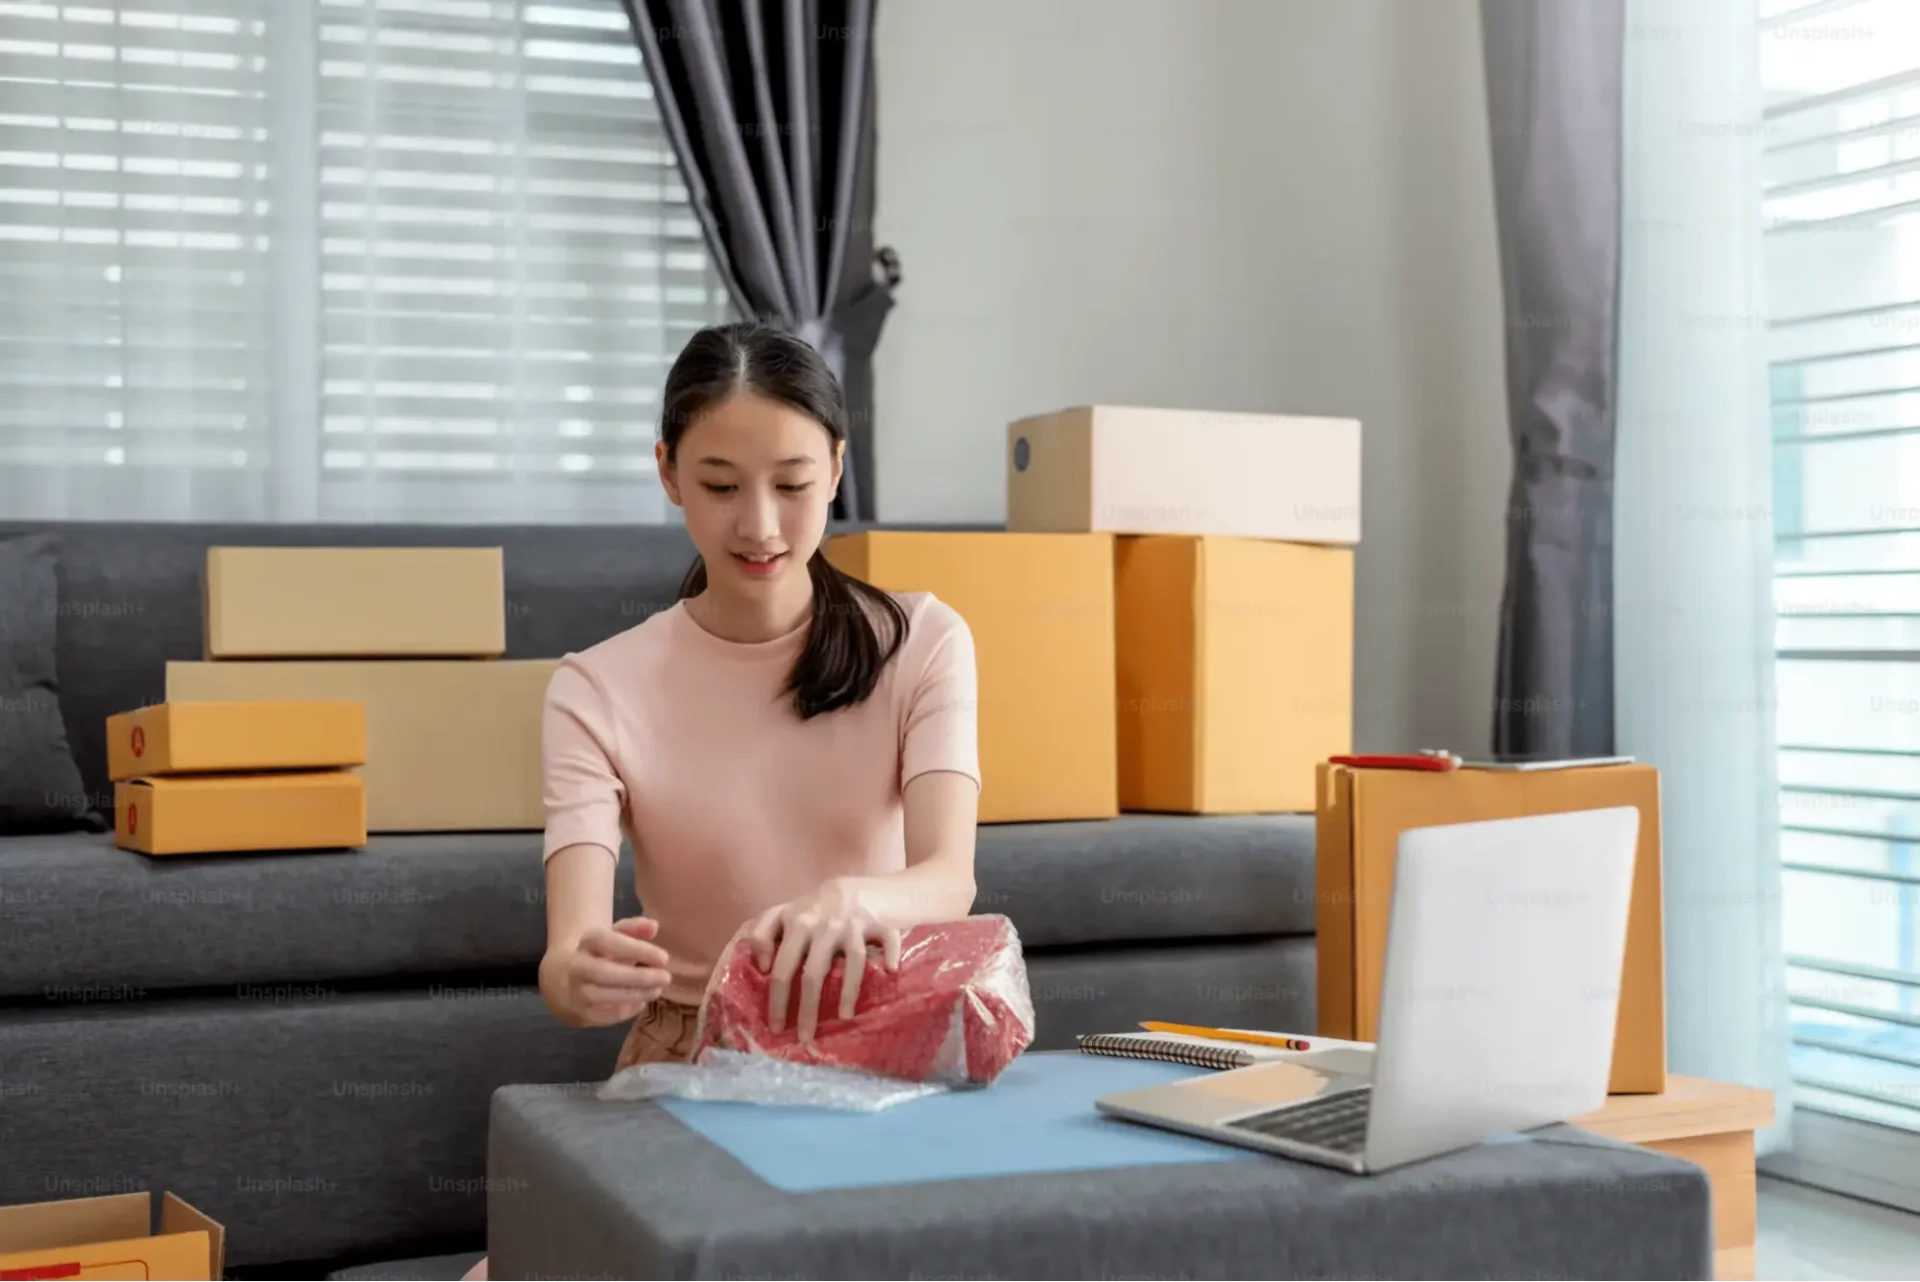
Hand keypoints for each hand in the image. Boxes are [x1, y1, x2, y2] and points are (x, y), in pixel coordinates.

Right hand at [541, 916, 672, 1027]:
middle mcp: (578, 966)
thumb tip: (654, 926)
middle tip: (666, 977)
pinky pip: (604, 1015)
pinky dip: (626, 1011)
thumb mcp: (615, 936)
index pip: (608, 941)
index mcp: (587, 941)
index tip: (664, 958)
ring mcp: (577, 991)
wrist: (566, 980)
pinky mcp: (581, 1012)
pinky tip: (642, 1002)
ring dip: (635, 994)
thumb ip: (634, 929)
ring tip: (657, 990)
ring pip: (603, 995)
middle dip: (638, 977)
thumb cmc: (601, 954)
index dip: (636, 950)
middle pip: (604, 972)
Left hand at [744, 878, 901, 1041]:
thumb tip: (759, 966)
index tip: (776, 1024)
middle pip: (812, 973)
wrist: (857, 888)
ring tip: (844, 1017)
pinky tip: (891, 972)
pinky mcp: (878, 923)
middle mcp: (822, 924)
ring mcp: (852, 925)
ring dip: (848, 992)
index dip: (777, 998)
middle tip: (804, 1038)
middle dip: (807, 1010)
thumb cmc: (816, 908)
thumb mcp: (783, 913)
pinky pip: (887, 941)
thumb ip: (761, 933)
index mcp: (795, 922)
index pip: (781, 966)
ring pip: (851, 963)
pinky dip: (890, 956)